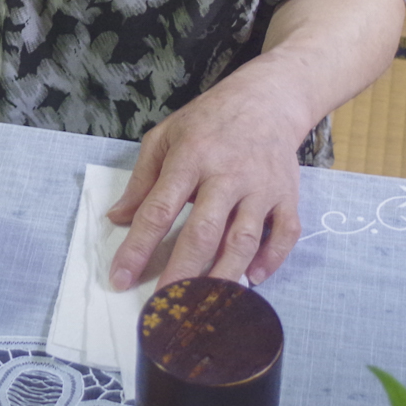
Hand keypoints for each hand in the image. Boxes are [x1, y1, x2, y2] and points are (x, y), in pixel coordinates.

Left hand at [104, 64, 307, 291]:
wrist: (267, 99)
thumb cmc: (208, 120)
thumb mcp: (164, 137)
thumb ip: (141, 180)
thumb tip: (118, 218)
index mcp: (190, 158)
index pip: (158, 210)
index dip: (137, 248)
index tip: (120, 278)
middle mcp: (226, 175)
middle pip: (202, 232)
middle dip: (181, 273)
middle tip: (164, 307)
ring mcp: (260, 187)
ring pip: (243, 240)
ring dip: (224, 276)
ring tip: (204, 306)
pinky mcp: (287, 195)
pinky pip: (284, 234)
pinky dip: (271, 260)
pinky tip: (253, 279)